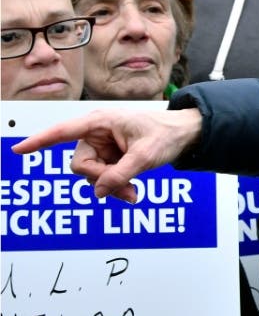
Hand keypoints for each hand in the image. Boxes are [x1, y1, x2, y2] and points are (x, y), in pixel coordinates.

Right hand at [12, 107, 202, 202]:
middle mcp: (96, 133)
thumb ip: (120, 174)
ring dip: (110, 187)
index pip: (63, 132)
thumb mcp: (146, 156)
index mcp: (101, 121)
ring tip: (133, 194)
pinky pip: (101, 178)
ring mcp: (102, 146)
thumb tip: (97, 193)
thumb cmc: (166, 134)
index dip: (39, 142)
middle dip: (100, 180)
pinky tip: (131, 193)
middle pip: (81, 165)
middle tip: (125, 191)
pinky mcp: (109, 157)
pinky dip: (115, 187)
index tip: (18, 150)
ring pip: (91, 175)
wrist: (184, 134)